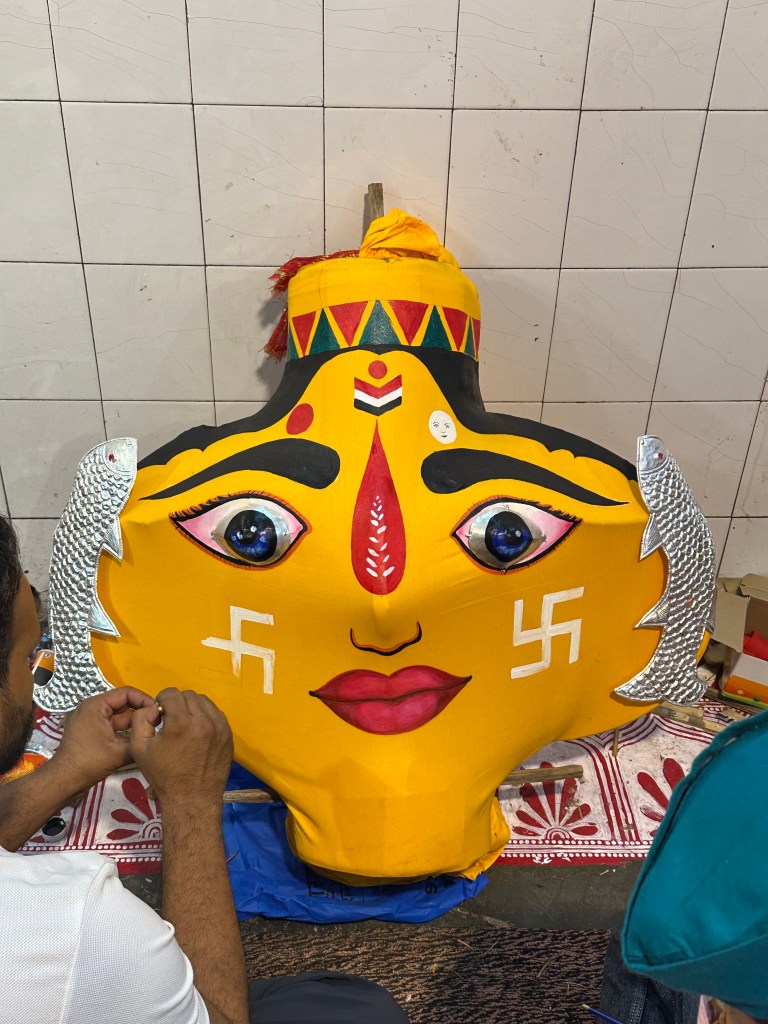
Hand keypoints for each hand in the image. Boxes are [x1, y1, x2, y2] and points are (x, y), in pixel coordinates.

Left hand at [50, 687, 158, 795]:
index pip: (126, 693)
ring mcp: (92, 720)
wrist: (65, 781)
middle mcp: (93, 708)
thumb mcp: (120, 752)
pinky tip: (140, 739)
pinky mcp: (92, 732)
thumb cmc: (89, 762)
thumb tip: (159, 734)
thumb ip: (141, 740)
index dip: (145, 700)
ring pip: (120, 717)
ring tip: (153, 729)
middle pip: (124, 704)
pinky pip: (113, 726)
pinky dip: (126, 731)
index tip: (159, 711)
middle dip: (141, 712)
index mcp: (96, 705)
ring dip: (135, 723)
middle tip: (159, 721)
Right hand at [129, 688, 232, 808]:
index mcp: (180, 723)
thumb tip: (153, 707)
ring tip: (185, 725)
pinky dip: (205, 716)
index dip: (161, 701)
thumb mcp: (139, 749)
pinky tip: (198, 731)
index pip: (171, 693)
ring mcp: (219, 727)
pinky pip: (216, 713)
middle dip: (177, 704)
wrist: (192, 799)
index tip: (160, 715)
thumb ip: (140, 720)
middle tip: (171, 721)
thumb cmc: (164, 776)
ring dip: (192, 708)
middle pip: (188, 695)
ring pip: (204, 702)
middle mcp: (203, 721)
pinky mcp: (228, 734)